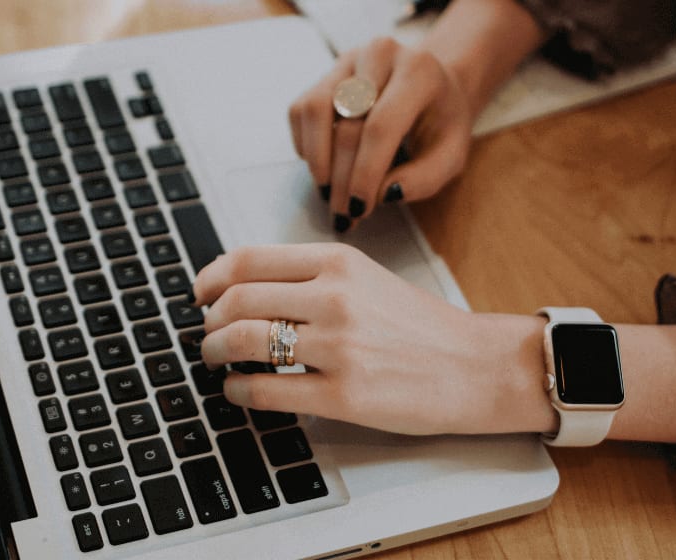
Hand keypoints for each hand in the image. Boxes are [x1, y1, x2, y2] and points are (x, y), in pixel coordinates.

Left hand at [192, 243, 551, 434]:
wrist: (476, 366)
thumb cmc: (421, 326)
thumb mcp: (367, 279)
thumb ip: (311, 277)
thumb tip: (245, 288)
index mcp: (338, 262)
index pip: (248, 259)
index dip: (210, 277)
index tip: (199, 292)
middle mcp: (335, 298)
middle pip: (237, 300)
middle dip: (208, 321)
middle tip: (206, 333)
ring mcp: (339, 347)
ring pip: (244, 341)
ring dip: (214, 352)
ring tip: (216, 360)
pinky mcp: (344, 395)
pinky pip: (266, 390)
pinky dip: (237, 391)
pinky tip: (237, 391)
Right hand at [288, 37, 473, 231]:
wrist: (433, 86)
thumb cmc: (441, 124)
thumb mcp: (450, 156)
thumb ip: (424, 179)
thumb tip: (383, 194)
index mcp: (419, 72)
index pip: (381, 126)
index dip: (365, 172)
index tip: (359, 208)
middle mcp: (380, 55)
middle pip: (347, 124)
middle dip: (342, 178)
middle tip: (343, 213)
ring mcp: (348, 60)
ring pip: (315, 110)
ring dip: (317, 160)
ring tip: (328, 191)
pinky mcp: (326, 73)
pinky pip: (301, 110)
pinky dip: (306, 145)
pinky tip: (325, 166)